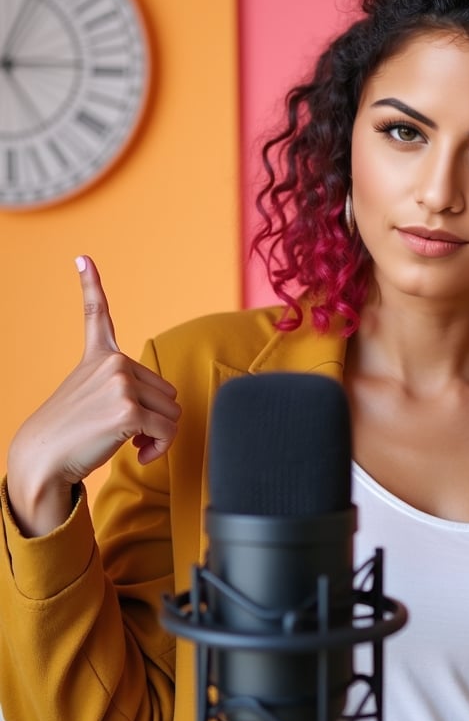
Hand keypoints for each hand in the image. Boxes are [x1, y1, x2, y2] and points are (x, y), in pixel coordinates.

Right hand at [6, 256, 180, 535]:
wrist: (44, 460)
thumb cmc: (72, 434)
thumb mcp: (93, 397)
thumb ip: (125, 387)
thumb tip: (164, 407)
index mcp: (99, 357)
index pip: (97, 314)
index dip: (91, 285)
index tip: (82, 259)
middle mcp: (111, 363)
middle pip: (166, 389)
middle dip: (156, 415)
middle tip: (131, 431)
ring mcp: (121, 383)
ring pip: (172, 411)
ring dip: (160, 433)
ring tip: (134, 441)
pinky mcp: (129, 409)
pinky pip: (168, 430)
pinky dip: (160, 447)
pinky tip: (140, 453)